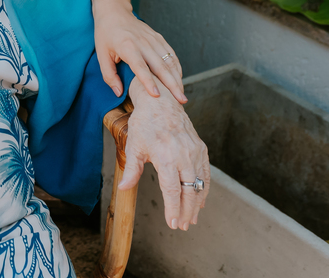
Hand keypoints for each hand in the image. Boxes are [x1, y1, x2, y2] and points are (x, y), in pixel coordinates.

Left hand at [95, 5, 186, 102]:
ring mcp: (153, 39)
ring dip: (177, 78)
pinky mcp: (159, 38)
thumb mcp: (101, 54)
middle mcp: (143, 42)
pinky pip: (171, 54)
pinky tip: (179, 80)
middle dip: (172, 85)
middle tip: (181, 101)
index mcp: (127, 47)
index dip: (149, 82)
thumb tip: (118, 93)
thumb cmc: (106, 34)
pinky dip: (177, 68)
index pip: (140, 67)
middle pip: (161, 66)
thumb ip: (109, 75)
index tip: (157, 95)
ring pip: (170, 61)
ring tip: (182, 95)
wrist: (114, 11)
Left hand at [120, 75, 209, 230]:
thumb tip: (123, 188)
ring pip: (200, 185)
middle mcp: (183, 156)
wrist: (161, 102)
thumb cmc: (144, 124)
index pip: (172, 190)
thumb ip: (131, 170)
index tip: (172, 223)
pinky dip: (204, 189)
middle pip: (189, 191)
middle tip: (182, 226)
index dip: (173, 209)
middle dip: (186, 212)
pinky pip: (206, 174)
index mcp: (165, 156)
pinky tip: (200, 201)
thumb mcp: (134, 146)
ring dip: (197, 204)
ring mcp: (194, 152)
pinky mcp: (201, 149)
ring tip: (191, 219)